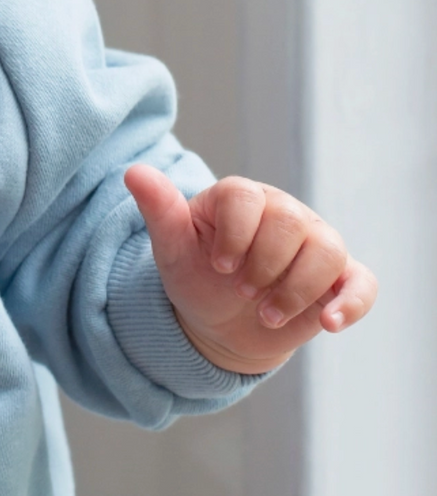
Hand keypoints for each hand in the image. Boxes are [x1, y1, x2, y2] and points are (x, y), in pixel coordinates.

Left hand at [125, 165, 377, 374]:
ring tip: (266, 314)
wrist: (220, 323)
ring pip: (328, 250)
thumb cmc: (195, 276)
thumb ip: (158, 209)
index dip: (235, 234)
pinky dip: (350, 303)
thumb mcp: (171, 248)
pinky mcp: (340, 279)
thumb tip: (133, 171)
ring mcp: (316, 243)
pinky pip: (362, 282)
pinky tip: (327, 324)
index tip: (219, 266)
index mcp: (241, 197)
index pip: (247, 197)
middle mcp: (284, 212)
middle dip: (264, 265)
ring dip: (296, 290)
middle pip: (292, 222)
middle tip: (240, 292)